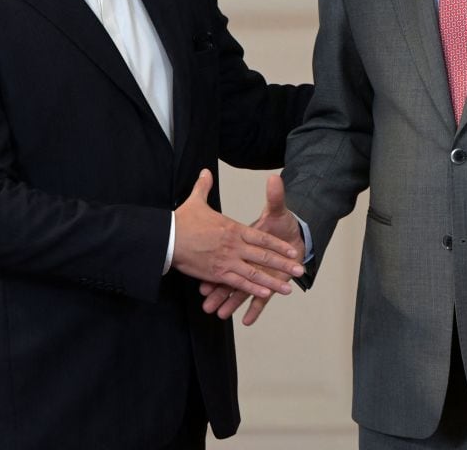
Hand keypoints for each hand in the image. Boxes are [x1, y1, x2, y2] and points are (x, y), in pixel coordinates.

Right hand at [173, 169, 302, 298]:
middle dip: (283, 264)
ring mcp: (227, 261)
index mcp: (234, 229)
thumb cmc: (182, 220)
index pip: (262, 237)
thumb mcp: (196, 200)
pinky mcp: (217, 273)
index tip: (292, 249)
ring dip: (272, 282)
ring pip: (255, 273)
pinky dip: (252, 290)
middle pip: (264, 256)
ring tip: (287, 289)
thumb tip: (205, 171)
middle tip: (300, 269)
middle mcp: (235, 245)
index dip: (278, 244)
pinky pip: (238, 283)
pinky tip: (264, 295)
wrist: (167, 237)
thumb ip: (204, 187)